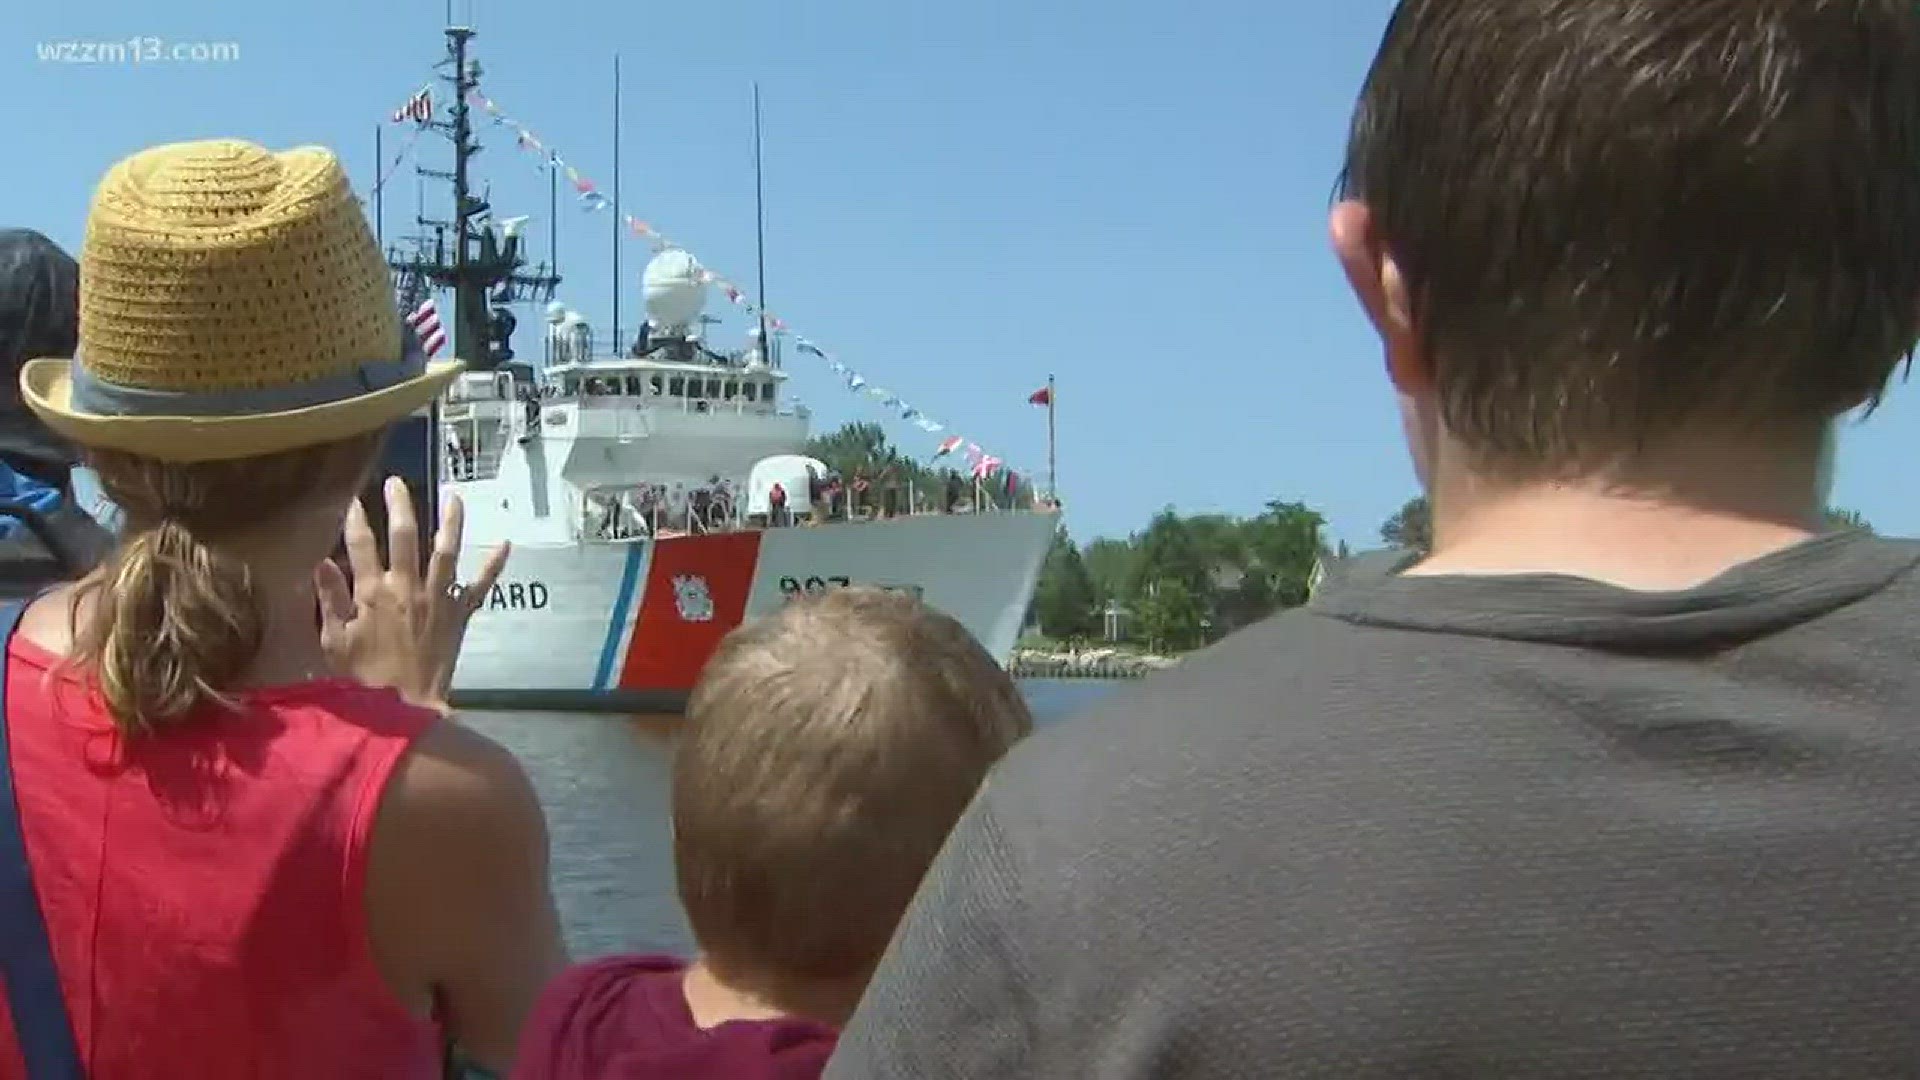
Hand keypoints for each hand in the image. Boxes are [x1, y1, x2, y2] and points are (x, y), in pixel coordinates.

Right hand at [316, 476, 509, 713]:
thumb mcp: (335, 641)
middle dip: (400, 505)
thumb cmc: (363, 678)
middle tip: (397, 482)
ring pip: (446, 550)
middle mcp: (408, 588)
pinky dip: (493, 565)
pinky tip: (506, 543)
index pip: (361, 544)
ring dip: (451, 521)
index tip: (353, 498)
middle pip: (406, 535)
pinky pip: (480, 586)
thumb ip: (330, 599)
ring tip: (454, 497)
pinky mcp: (460, 614)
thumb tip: (322, 561)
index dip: (356, 518)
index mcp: (373, 593)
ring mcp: (438, 598)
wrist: (406, 707)